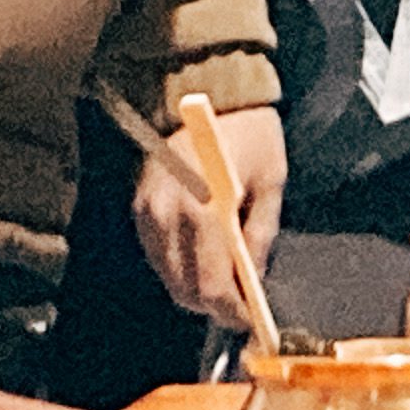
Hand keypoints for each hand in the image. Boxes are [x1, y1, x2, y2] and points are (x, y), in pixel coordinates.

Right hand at [135, 103, 286, 323]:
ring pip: (167, 275)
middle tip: (238, 308)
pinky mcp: (138, 205)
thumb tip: (253, 281)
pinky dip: (178, 266)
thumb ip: (260, 235)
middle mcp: (167, 214)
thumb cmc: (248, 132)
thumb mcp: (271, 182)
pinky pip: (157, 253)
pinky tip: (201, 261)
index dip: (230, 311)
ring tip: (223, 288)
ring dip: (193, 289)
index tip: (249, 321)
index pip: (210, 285)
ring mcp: (147, 210)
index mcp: (203, 210)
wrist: (209, 89)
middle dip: (212, 305)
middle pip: (183, 288)